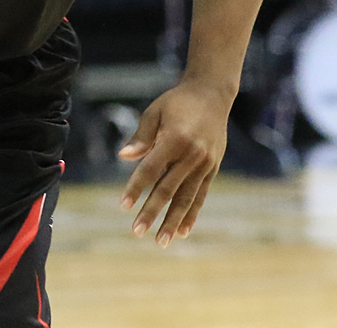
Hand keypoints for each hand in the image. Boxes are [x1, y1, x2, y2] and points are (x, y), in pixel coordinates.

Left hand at [117, 79, 232, 245]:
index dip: (136, 188)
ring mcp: (205, 163)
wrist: (212, 94)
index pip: (150, 169)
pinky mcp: (212, 168)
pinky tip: (182, 231)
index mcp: (175, 138)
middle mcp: (192, 154)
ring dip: (173, 221)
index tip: (123, 206)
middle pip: (168, 189)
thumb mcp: (155, 112)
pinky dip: (192, 214)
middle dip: (151, 212)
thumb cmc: (177, 102)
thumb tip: (123, 157)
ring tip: (161, 241)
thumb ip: (141, 137)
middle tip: (136, 231)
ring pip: (186, 198)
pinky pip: (201, 196)